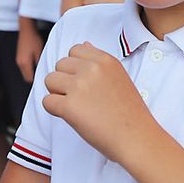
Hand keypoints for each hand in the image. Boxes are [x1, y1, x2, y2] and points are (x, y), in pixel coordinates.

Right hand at [15, 19, 43, 83]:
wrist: (27, 29)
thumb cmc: (34, 39)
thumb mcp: (40, 52)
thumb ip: (41, 64)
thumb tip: (44, 73)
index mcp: (24, 64)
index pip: (30, 80)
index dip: (38, 81)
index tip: (45, 79)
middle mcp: (19, 64)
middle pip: (27, 77)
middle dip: (35, 77)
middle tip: (45, 75)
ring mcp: (18, 60)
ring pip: (26, 72)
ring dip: (33, 72)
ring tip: (42, 68)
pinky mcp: (20, 57)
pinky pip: (25, 67)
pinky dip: (31, 68)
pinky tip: (37, 63)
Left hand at [42, 42, 153, 163]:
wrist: (136, 138)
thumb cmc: (129, 113)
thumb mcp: (119, 77)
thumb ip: (99, 62)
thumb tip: (84, 45)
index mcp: (105, 60)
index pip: (75, 50)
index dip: (75, 67)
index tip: (85, 83)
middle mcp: (91, 69)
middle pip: (60, 64)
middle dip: (65, 80)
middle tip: (81, 98)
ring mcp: (79, 86)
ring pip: (50, 80)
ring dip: (57, 94)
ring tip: (76, 107)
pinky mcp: (69, 106)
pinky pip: (47, 102)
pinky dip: (55, 111)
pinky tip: (71, 117)